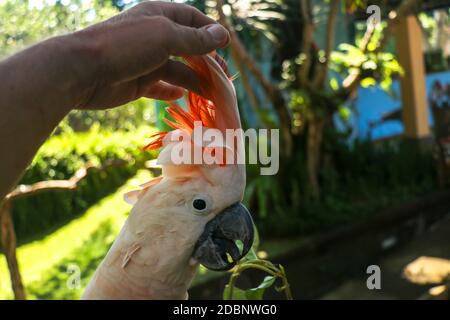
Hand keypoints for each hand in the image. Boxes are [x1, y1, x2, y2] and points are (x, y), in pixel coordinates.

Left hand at [73, 1, 229, 108]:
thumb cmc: (125, 46)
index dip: (210, 31)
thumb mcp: (165, 37)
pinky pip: (160, 87)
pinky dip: (172, 92)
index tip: (226, 46)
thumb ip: (195, 39)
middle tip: (223, 76)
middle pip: (187, 47)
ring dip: (194, 80)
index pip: (191, 19)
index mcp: (158, 16)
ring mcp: (145, 61)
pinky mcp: (137, 82)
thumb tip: (222, 36)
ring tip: (211, 93)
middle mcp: (152, 37)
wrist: (83, 71)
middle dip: (206, 60)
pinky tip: (182, 97)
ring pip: (177, 70)